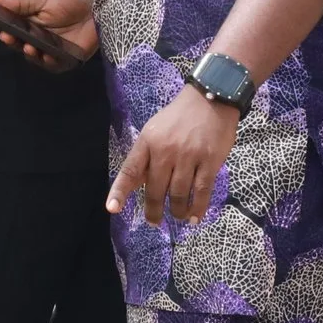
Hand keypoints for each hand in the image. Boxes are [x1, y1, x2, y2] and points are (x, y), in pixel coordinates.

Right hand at [0, 0, 98, 73]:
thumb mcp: (43, 0)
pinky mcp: (63, 60)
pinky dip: (47, 61)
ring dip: (27, 52)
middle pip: (17, 43)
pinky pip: (52, 65)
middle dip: (10, 40)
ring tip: (26, 46)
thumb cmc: (69, 4)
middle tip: (6, 35)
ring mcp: (48, 51)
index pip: (8, 27)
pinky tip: (44, 55)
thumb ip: (21, 4)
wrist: (96, 12)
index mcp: (27, 24)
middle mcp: (35, 40)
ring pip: (32, 56)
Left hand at [108, 87, 240, 225]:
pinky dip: (197, 207)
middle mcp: (166, 151)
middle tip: (154, 221)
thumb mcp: (155, 130)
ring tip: (177, 217)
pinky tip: (194, 217)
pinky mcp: (210, 161)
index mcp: (148, 142)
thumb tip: (139, 185)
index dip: (120, 191)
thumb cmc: (179, 118)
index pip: (131, 170)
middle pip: (156, 189)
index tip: (113, 208)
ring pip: (179, 194)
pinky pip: (202, 191)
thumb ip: (147, 156)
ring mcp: (189, 156)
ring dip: (177, 211)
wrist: (210, 100)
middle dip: (154, 210)